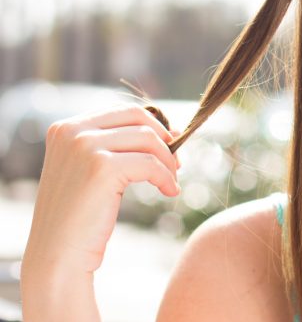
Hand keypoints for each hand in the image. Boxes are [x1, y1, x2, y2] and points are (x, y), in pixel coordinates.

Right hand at [23, 104, 180, 274]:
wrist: (58, 256)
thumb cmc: (79, 217)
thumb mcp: (91, 170)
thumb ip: (117, 146)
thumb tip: (170, 131)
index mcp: (65, 128)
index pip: (124, 112)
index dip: (154, 127)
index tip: (169, 146)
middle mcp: (71, 131)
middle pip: (139, 119)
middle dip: (164, 139)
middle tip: (176, 164)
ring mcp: (84, 147)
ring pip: (149, 139)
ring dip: (167, 161)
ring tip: (171, 182)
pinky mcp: (102, 167)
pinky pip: (151, 164)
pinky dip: (167, 177)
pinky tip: (169, 191)